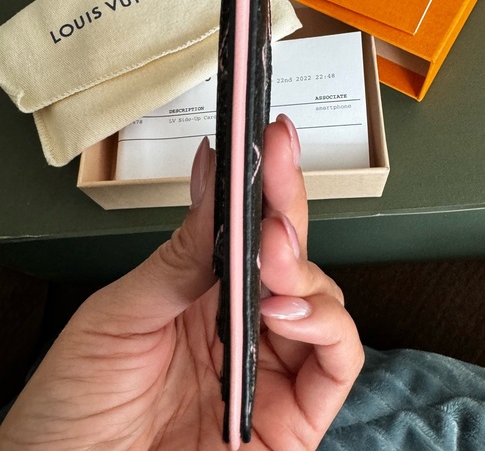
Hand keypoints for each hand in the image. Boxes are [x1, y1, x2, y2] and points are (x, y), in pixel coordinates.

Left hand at [0, 115, 363, 449]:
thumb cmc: (76, 406)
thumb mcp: (120, 317)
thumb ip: (180, 255)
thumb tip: (213, 178)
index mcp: (204, 294)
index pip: (247, 230)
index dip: (263, 182)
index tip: (267, 138)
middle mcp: (244, 324)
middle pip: (290, 255)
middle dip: (288, 205)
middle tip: (275, 167)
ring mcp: (273, 366)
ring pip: (325, 299)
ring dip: (306, 269)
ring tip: (272, 256)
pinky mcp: (295, 417)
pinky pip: (337, 363)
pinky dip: (326, 328)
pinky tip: (288, 312)